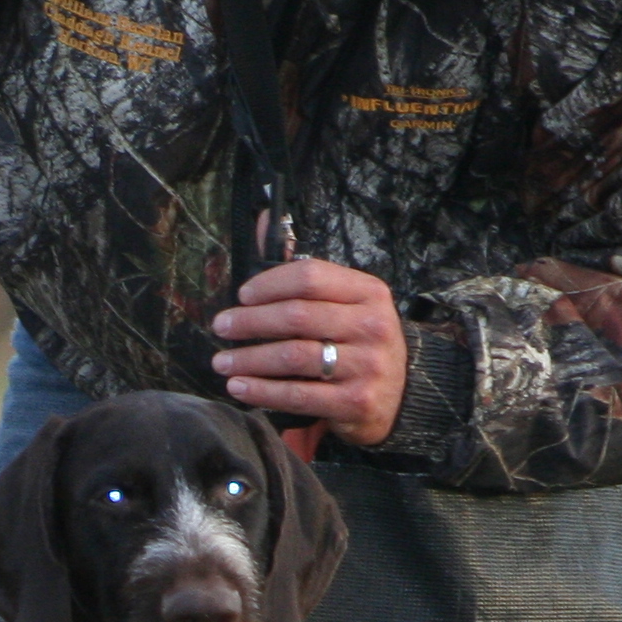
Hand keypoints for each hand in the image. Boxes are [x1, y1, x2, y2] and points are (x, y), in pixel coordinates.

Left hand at [210, 254, 406, 446]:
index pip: (310, 277)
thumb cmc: (359, 341)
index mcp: (369, 292)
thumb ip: (305, 271)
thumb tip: (262, 219)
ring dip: (249, 359)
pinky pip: (298, 395)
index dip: (270, 284)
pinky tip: (238, 387)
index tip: (243, 296)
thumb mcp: (347, 302)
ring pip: (293, 356)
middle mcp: (372, 326)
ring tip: (222, 362)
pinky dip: (262, 391)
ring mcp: (366, 365)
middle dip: (250, 321)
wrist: (400, 395)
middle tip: (222, 327)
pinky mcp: (356, 402)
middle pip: (297, 316)